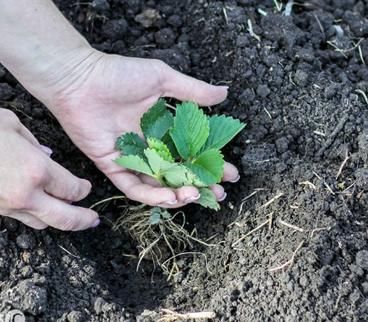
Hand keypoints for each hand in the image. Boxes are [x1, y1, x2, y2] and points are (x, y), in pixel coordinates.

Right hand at [0, 109, 98, 229]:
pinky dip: (31, 214)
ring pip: (40, 223)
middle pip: (64, 218)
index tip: (86, 188)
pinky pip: (18, 217)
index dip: (83, 190)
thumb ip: (35, 143)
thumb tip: (48, 156)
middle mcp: (25, 194)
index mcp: (36, 170)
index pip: (72, 189)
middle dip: (82, 220)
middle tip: (93, 220)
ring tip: (67, 213)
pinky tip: (35, 205)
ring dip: (56, 219)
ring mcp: (5, 206)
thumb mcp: (11, 124)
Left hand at [43, 50, 238, 207]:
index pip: (193, 153)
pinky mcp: (115, 167)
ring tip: (196, 196)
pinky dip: (152, 196)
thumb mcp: (163, 79)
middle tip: (219, 193)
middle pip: (180, 174)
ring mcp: (133, 160)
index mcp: (165, 129)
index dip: (211, 164)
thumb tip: (224, 93)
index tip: (230, 172)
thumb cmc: (120, 75)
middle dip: (201, 186)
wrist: (80, 78)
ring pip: (160, 186)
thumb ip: (193, 91)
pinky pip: (134, 188)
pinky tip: (170, 198)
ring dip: (179, 195)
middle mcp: (151, 148)